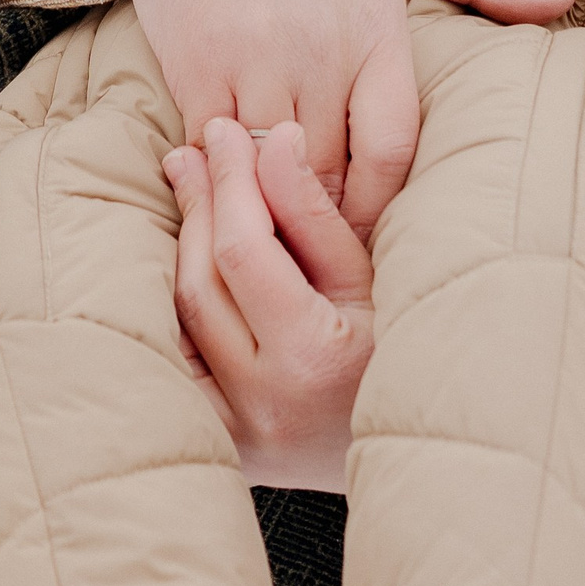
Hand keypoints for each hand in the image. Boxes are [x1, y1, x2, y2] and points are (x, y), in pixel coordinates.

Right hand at [119, 0, 570, 237]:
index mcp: (374, 29)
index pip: (394, 147)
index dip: (386, 200)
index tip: (375, 221)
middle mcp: (315, 53)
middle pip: (328, 173)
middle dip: (327, 210)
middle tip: (325, 240)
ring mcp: (251, 62)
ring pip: (269, 170)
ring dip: (272, 197)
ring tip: (277, 222)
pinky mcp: (194, 66)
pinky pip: (213, 149)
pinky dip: (222, 171)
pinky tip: (228, 179)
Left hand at [166, 118, 376, 486]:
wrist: (410, 451)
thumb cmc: (401, 353)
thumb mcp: (373, 280)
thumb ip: (315, 216)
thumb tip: (273, 143)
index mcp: (314, 362)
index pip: (245, 253)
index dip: (230, 183)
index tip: (229, 134)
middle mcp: (263, 404)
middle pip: (202, 281)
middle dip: (200, 205)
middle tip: (199, 150)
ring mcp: (231, 431)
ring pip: (179, 317)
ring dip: (180, 247)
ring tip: (189, 186)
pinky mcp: (213, 439)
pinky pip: (175, 355)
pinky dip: (174, 301)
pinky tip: (182, 256)